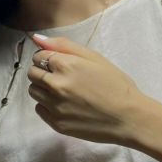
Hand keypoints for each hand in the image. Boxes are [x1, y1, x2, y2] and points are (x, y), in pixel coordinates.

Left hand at [27, 35, 142, 144]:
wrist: (128, 117)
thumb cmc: (116, 84)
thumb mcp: (95, 57)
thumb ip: (64, 45)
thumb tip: (36, 38)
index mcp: (66, 65)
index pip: (39, 56)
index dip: (48, 57)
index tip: (60, 62)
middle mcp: (56, 85)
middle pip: (32, 73)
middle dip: (43, 71)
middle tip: (62, 76)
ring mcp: (55, 106)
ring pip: (33, 91)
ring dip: (43, 88)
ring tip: (64, 90)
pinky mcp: (56, 123)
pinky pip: (40, 109)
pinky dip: (47, 105)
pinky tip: (65, 104)